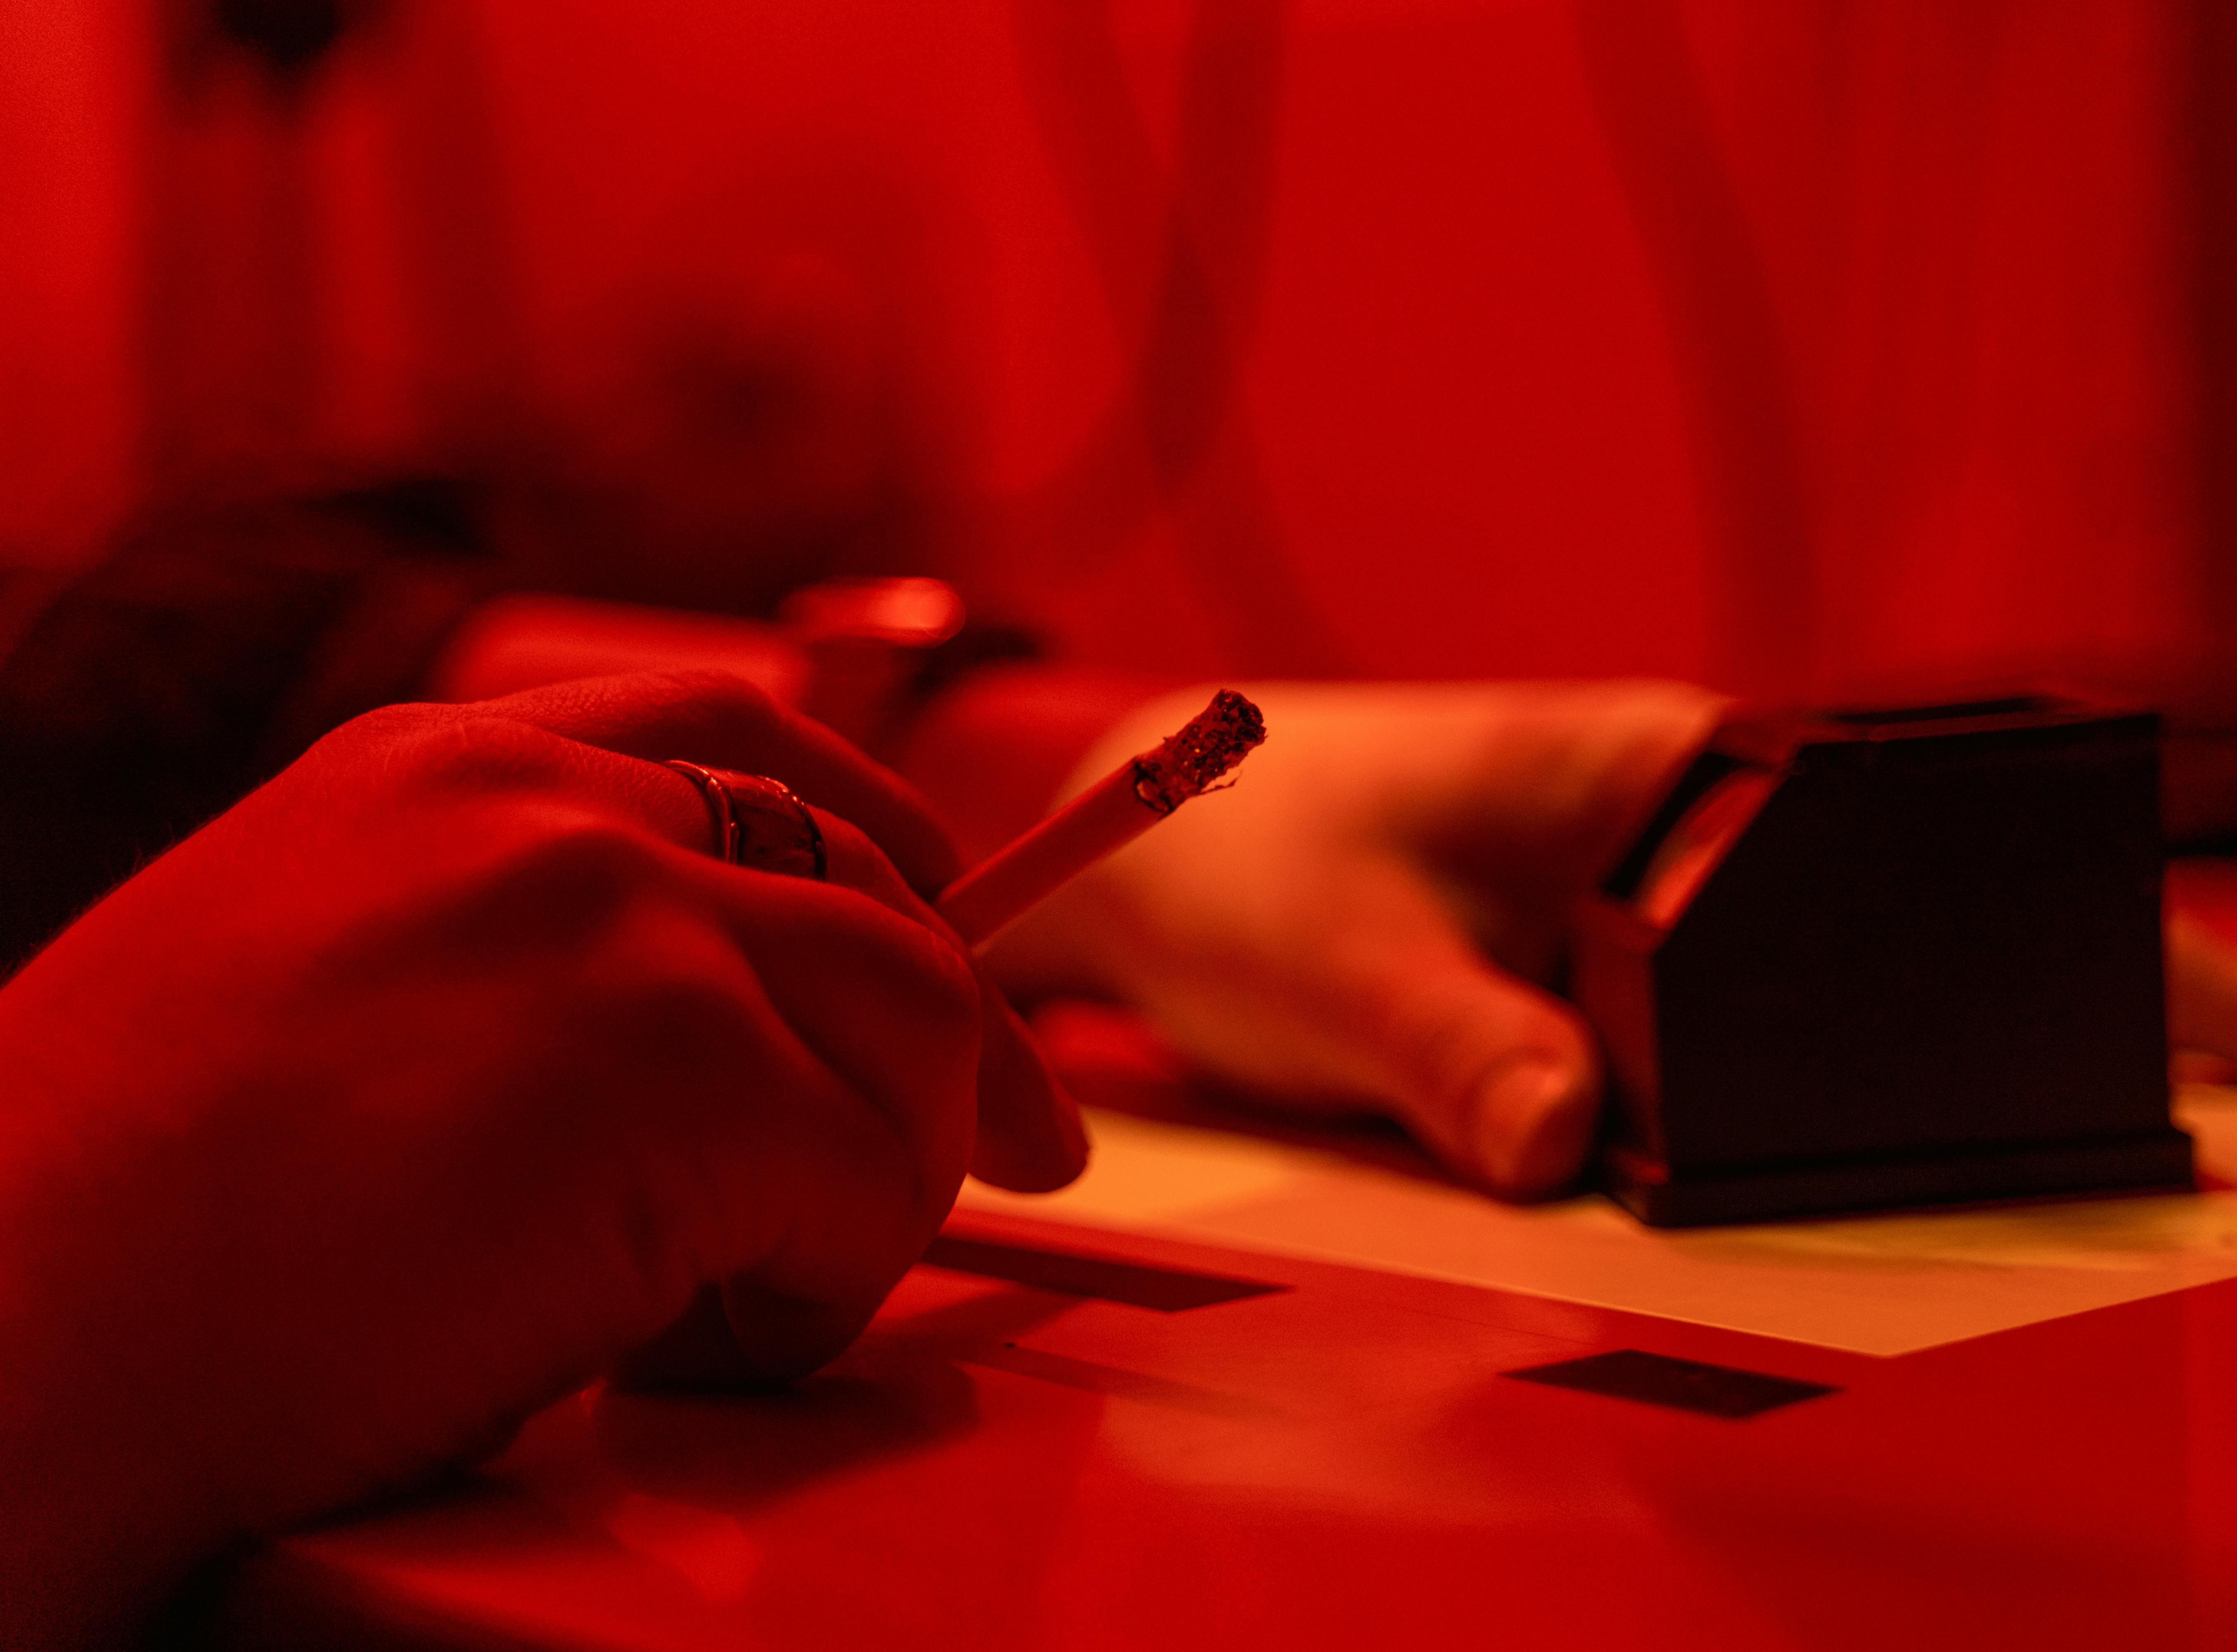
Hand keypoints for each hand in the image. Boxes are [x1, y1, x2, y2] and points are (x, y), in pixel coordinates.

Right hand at [0, 671, 1080, 1647]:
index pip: (745, 737)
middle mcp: (545, 813)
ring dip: (880, 1186)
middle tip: (1032, 1159)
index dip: (885, 838)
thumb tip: (722, 1028)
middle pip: (877, 894)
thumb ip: (509, 955)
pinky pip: (865, 1188)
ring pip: (909, 1033)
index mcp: (443, 774)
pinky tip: (685, 1353)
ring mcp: (617, 919)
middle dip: (970, 1047)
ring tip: (746, 1302)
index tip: (954, 916)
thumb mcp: (317, 988)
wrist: (2, 1340)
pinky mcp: (672, 1064)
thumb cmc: (123, 1225)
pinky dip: (818, 1296)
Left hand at [988, 681, 2236, 1199]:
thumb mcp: (1334, 956)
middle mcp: (1679, 814)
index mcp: (1652, 761)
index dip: (2065, 912)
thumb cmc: (1240, 857)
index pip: (1902, 832)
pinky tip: (1914, 1128)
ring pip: (1843, 968)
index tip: (2205, 1005)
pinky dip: (1833, 1069)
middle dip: (2069, 976)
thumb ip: (1453, 1045)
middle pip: (1912, 900)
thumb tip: (1580, 1142)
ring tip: (2121, 1106)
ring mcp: (1657, 888)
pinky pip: (1753, 1019)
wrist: (1161, 841)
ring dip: (1963, 1028)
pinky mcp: (1618, 956)